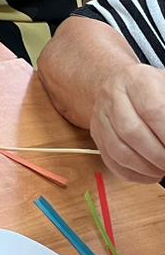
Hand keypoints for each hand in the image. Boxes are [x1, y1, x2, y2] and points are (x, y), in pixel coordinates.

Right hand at [90, 63, 164, 182]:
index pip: (152, 110)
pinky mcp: (96, 134)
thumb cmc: (152, 90)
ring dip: (146, 167)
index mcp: (135, 80)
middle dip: (158, 155)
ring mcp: (100, 116)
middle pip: (131, 132)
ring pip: (119, 150)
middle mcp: (111, 95)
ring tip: (163, 168)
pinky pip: (112, 161)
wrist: (118, 83)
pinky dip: (135, 174)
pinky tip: (151, 173)